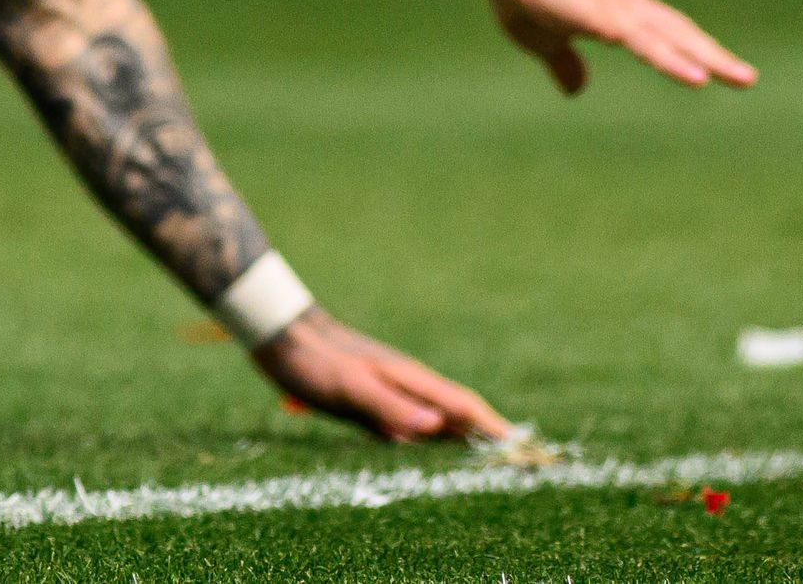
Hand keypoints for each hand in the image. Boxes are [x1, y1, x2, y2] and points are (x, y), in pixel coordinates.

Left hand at [253, 310, 509, 442]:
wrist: (280, 334)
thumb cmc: (314, 361)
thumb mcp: (350, 388)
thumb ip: (390, 407)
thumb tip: (435, 428)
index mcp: (409, 380)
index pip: (463, 407)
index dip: (493, 429)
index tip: (522, 451)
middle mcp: (406, 385)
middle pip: (456, 414)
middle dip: (484, 437)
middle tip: (514, 466)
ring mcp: (390, 391)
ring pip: (434, 420)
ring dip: (458, 440)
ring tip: (481, 467)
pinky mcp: (371, 399)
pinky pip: (408, 425)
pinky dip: (425, 441)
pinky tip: (424, 455)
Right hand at [489, 0, 756, 95]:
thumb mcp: (544, 39)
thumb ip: (565, 63)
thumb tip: (577, 91)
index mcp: (617, 9)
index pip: (667, 33)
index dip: (695, 52)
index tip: (726, 72)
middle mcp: (624, 3)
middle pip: (678, 33)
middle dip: (713, 56)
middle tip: (748, 79)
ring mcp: (612, 5)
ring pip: (663, 36)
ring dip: (695, 57)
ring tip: (723, 79)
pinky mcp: (596, 12)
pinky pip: (636, 39)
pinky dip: (661, 55)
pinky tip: (690, 73)